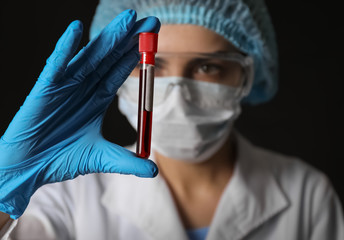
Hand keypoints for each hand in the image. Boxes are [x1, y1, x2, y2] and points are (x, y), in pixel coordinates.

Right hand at [0, 9, 159, 218]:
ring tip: (128, 19)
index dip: (138, 55)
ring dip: (108, 37)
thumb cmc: (61, 159)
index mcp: (97, 98)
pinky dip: (65, 48)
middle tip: (151, 21)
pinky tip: (76, 30)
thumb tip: (154, 171)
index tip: (154, 39)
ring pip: (90, 56)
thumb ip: (127, 162)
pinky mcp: (45, 88)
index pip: (121, 71)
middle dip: (131, 39)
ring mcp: (65, 85)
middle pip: (111, 57)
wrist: (29, 168)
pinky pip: (56, 65)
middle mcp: (84, 86)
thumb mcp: (101, 159)